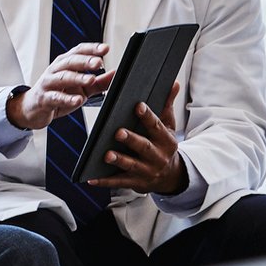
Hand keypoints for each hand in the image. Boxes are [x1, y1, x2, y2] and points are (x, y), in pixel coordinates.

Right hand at [5, 43, 112, 130]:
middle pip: (71, 61)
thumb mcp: (82, 88)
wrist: (33, 108)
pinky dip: (67, 99)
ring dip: (77, 78)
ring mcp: (48, 83)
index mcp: (65, 64)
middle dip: (85, 61)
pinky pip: (56, 97)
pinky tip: (78, 100)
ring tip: (91, 79)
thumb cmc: (58, 93)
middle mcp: (56, 70)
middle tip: (99, 62)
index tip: (105, 48)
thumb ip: (100, 82)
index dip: (92, 48)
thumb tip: (116, 74)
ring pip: (63, 77)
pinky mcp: (44, 98)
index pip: (79, 51)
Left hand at [86, 80, 187, 195]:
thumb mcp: (168, 126)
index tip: (138, 105)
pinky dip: (105, 181)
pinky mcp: (136, 182)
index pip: (156, 126)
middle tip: (118, 132)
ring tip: (106, 155)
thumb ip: (167, 105)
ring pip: (131, 165)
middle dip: (131, 140)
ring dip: (119, 160)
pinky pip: (119, 182)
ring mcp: (147, 171)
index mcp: (165, 140)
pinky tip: (91, 178)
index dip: (147, 116)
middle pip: (144, 147)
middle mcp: (158, 156)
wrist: (170, 176)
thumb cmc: (164, 144)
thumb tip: (174, 83)